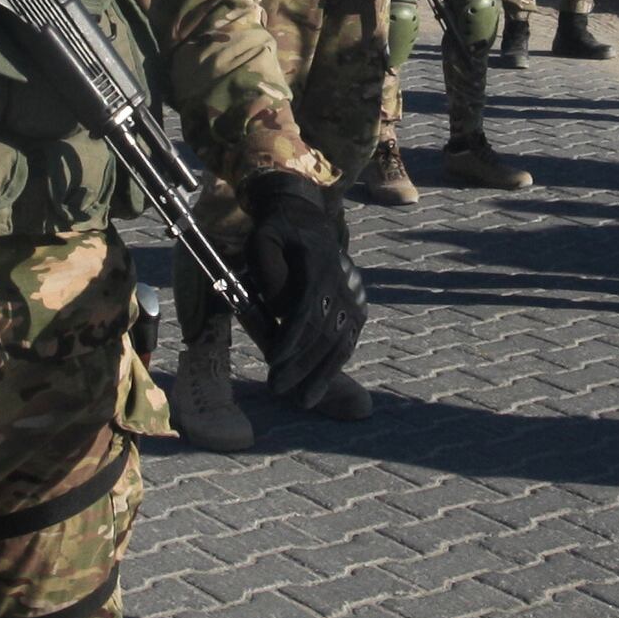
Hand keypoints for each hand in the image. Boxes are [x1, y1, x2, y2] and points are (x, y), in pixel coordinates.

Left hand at [235, 172, 365, 402]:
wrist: (305, 218)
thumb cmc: (275, 233)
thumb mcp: (261, 241)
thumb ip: (268, 273)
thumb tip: (280, 310)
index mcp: (318, 263)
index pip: (307, 308)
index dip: (292, 339)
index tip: (274, 362)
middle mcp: (342, 281)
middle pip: (324, 331)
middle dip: (301, 364)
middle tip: (278, 388)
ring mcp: (353, 295)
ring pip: (341, 341)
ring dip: (322, 374)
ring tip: (303, 400)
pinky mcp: (357, 306)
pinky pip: (349, 340)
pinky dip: (335, 365)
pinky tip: (320, 384)